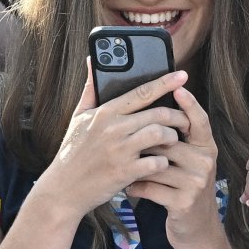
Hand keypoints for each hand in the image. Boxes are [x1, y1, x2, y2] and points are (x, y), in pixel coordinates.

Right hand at [34, 64, 191, 217]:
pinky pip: (155, 162)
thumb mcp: (78, 117)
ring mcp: (119, 150)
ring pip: (159, 134)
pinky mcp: (124, 172)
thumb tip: (91, 60)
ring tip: (173, 140)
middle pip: (157, 113)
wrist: (63, 189)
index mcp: (105, 112)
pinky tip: (160, 163)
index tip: (182, 75)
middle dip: (177, 116)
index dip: (165, 82)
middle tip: (185, 120)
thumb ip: (90, 89)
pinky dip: (163, 162)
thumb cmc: (73, 152)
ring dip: (172, 137)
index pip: (141, 92)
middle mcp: (113, 128)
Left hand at [126, 87, 220, 248]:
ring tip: (122, 167)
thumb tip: (155, 107)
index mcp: (206, 147)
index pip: (199, 120)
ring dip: (135, 166)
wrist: (195, 229)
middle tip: (124, 142)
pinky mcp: (183, 202)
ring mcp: (196, 183)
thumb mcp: (188, 162)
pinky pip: (150, 186)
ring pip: (155, 163)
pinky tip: (128, 187)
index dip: (189, 104)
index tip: (177, 87)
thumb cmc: (182, 188)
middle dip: (144, 142)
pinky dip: (135, 186)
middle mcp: (205, 162)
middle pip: (169, 140)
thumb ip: (177, 137)